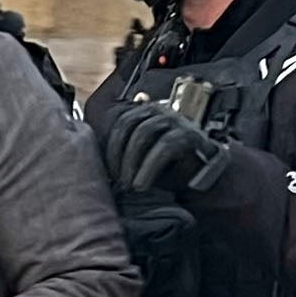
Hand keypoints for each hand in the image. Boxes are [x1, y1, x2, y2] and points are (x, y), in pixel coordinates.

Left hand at [100, 98, 234, 199]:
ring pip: (145, 133)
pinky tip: (142, 184)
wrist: (201, 179)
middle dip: (119, 155)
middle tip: (117, 180)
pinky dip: (149, 168)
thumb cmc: (168, 170)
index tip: (106, 171)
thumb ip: (122, 156)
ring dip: (132, 162)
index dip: (111, 146)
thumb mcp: (139, 162)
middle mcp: (162, 111)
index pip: (122, 120)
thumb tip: (94, 164)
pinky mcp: (190, 134)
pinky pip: (165, 147)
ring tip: (129, 184)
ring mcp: (177, 120)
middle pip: (130, 124)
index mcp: (147, 114)